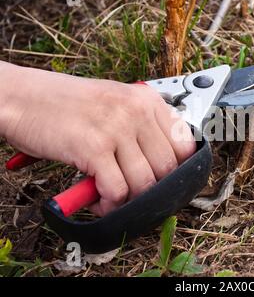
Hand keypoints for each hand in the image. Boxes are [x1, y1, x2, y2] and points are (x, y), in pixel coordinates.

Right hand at [0, 61, 195, 215]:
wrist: (22, 96)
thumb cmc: (66, 103)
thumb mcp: (115, 103)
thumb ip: (142, 126)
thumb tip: (164, 164)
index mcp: (146, 100)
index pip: (184, 143)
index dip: (179, 170)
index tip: (165, 182)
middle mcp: (136, 111)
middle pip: (167, 168)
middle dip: (153, 189)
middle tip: (135, 195)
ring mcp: (116, 128)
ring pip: (145, 183)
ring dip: (130, 200)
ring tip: (113, 200)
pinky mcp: (93, 147)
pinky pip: (117, 190)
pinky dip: (110, 204)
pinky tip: (99, 201)